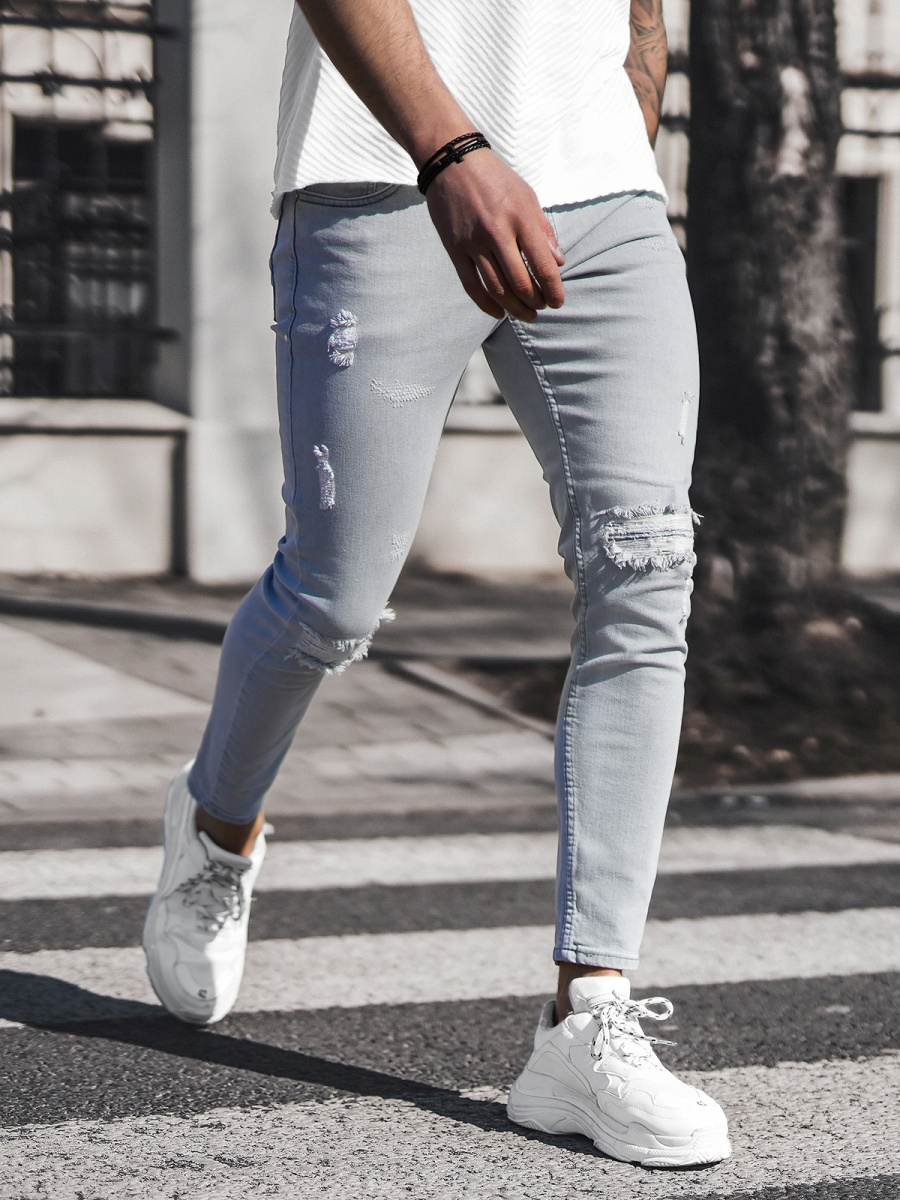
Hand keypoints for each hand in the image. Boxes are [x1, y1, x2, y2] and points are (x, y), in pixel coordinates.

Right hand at [425, 150, 565, 321]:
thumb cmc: (495, 178)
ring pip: (497, 289)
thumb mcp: (527, 196)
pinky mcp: (455, 249)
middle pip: (520, 283)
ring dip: (514, 308)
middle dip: (535, 302)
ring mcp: (473, 242)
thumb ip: (544, 231)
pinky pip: (472, 286)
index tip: (558, 301)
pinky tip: (499, 313)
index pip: (542, 265)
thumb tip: (559, 262)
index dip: (553, 289)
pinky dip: (487, 304)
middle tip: (542, 307)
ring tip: (526, 314)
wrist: (452, 161)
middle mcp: (497, 233)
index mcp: (520, 218)